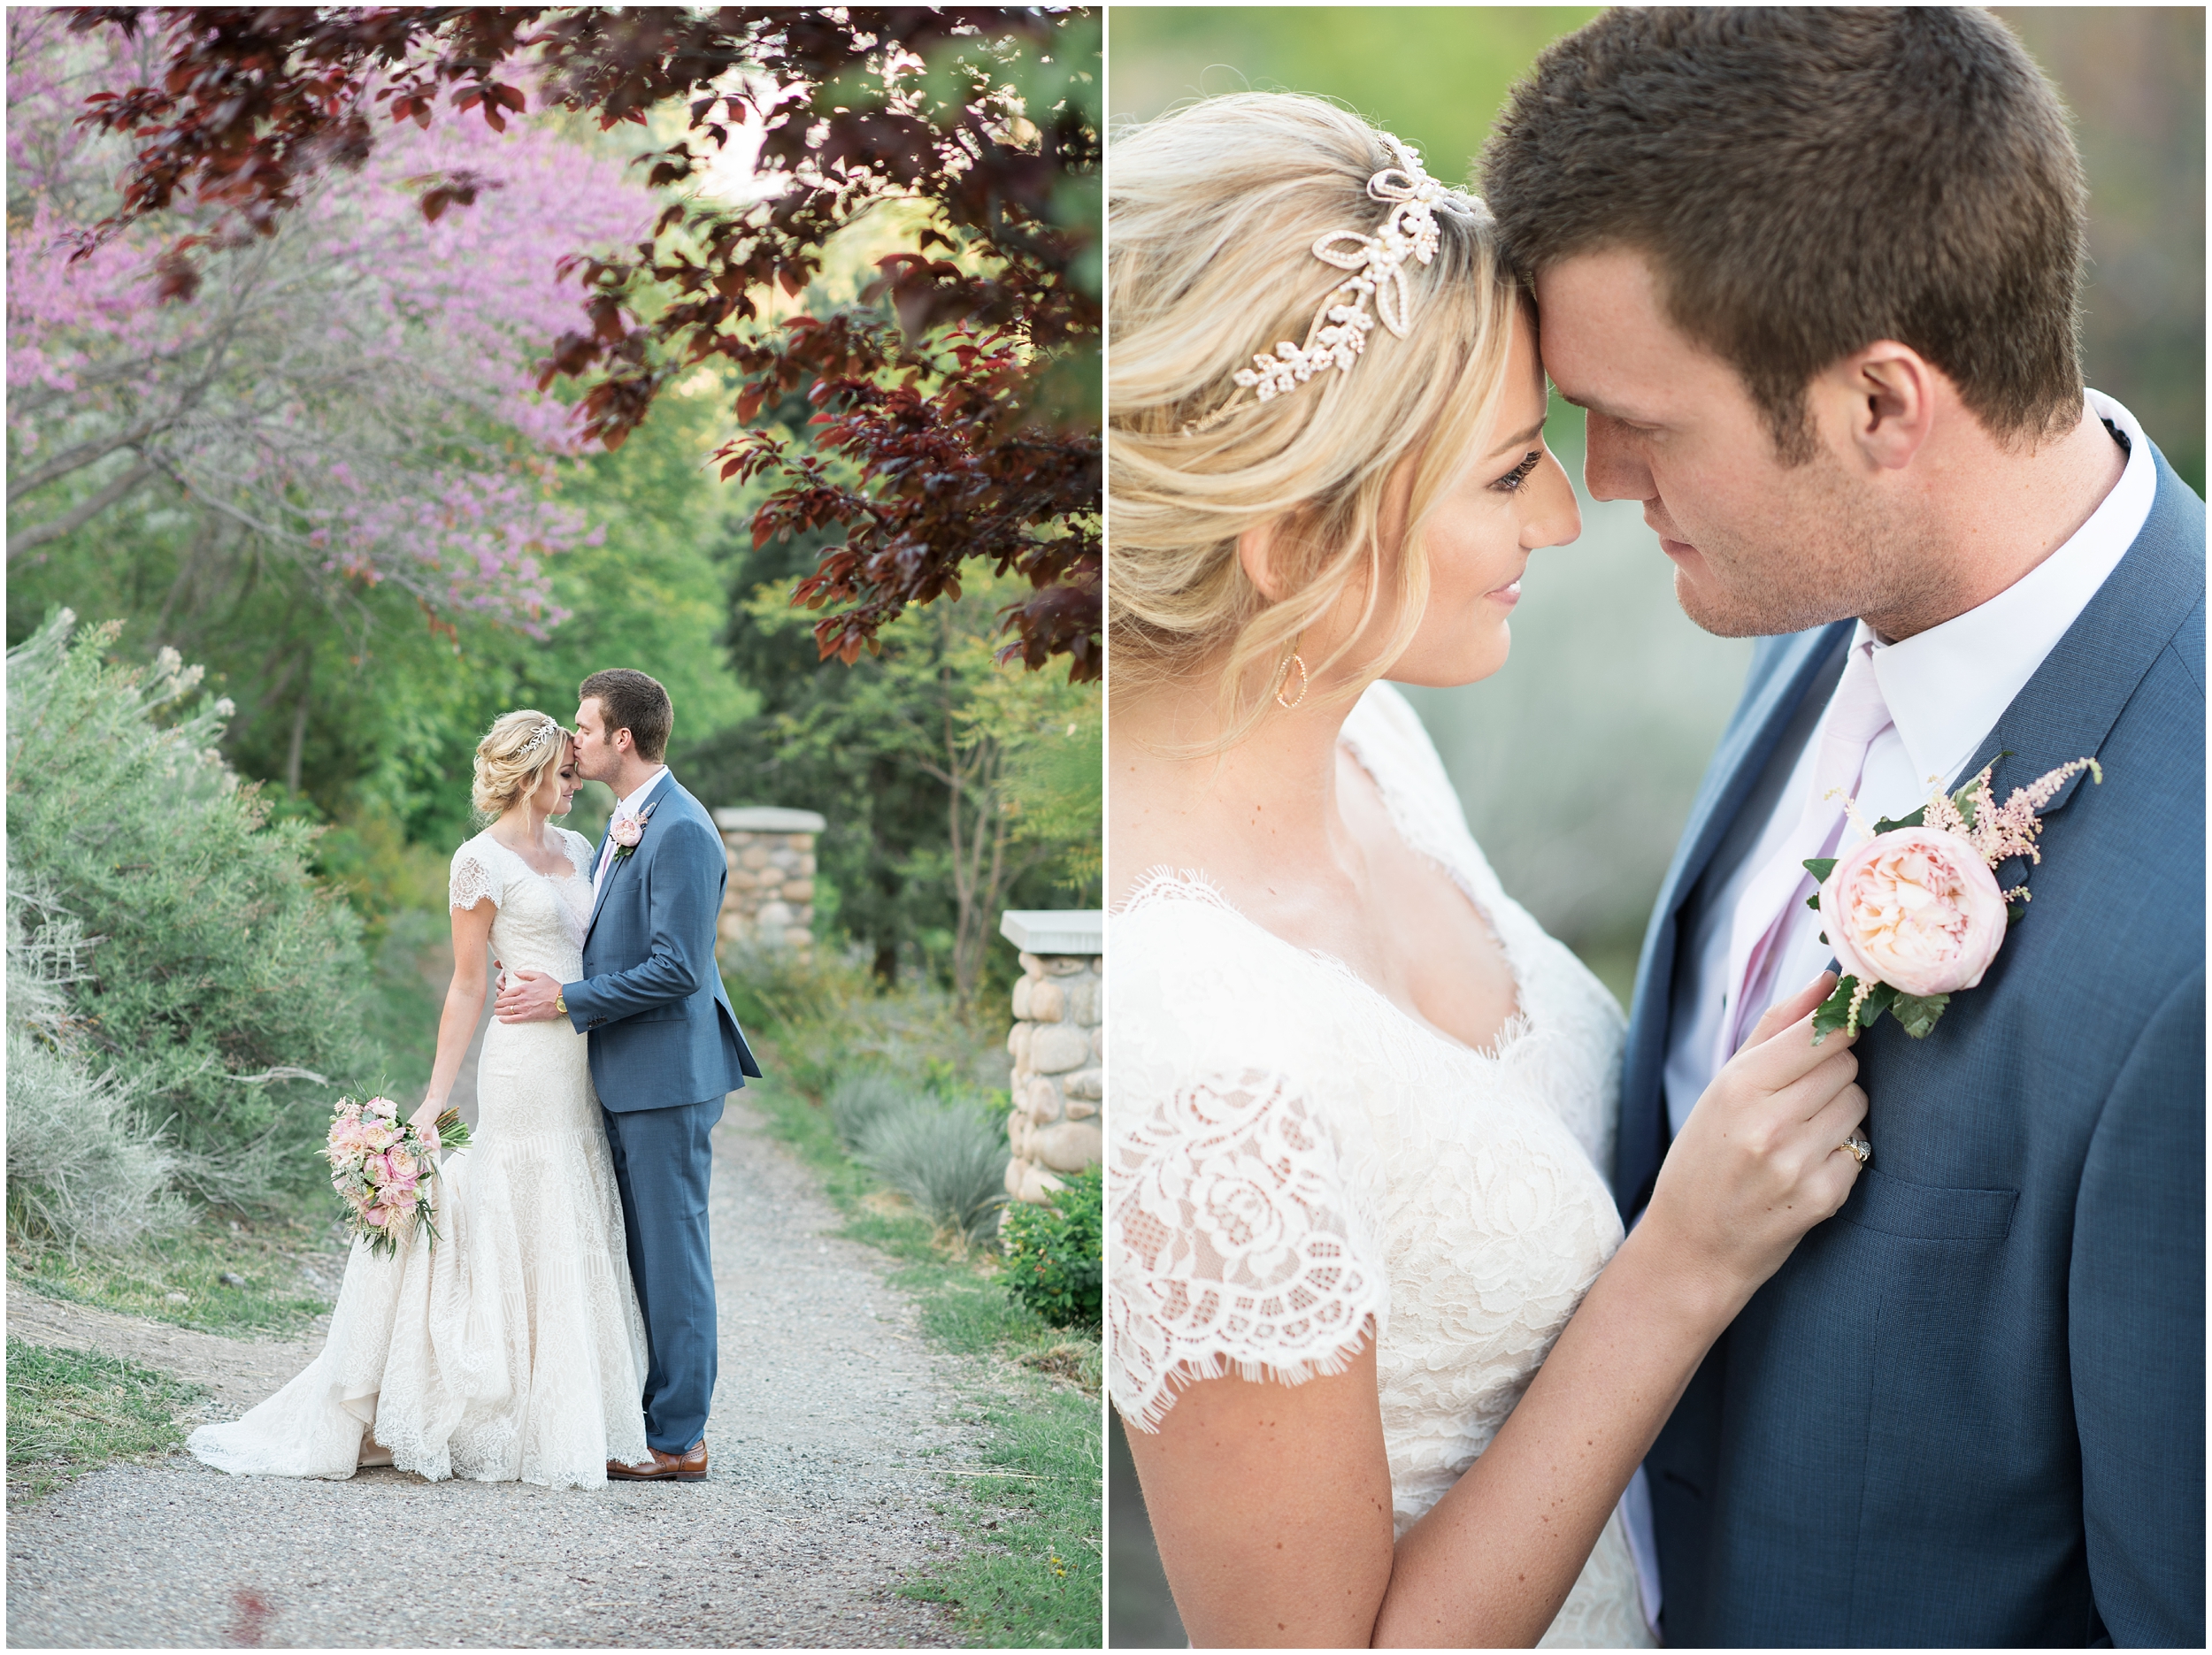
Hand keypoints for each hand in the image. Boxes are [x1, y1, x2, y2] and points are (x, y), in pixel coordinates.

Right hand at [407, 1098, 443, 1151]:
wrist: (438, 1100)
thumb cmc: (430, 1108)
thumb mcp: (428, 1121)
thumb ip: (427, 1133)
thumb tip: (427, 1146)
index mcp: (409, 1127)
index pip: (410, 1141)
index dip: (415, 1148)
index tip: (421, 1155)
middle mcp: (414, 1129)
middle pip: (419, 1142)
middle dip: (425, 1148)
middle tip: (431, 1153)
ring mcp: (422, 1129)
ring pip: (426, 1140)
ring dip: (431, 1145)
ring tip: (436, 1148)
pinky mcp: (429, 1129)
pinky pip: (431, 1137)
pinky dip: (434, 1140)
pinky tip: (438, 1145)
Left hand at [495, 967, 564, 1023]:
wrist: (562, 999)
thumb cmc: (553, 987)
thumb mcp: (540, 976)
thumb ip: (526, 973)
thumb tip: (515, 971)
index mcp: (523, 988)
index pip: (506, 993)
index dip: (500, 996)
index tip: (499, 998)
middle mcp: (522, 998)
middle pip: (504, 1002)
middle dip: (497, 1004)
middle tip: (496, 1006)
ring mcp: (524, 1008)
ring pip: (506, 1010)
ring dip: (499, 1011)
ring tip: (497, 1012)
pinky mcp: (528, 1016)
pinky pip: (513, 1019)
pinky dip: (505, 1019)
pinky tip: (501, 1019)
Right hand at [1642, 971, 1868, 1323]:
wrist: (1693, 1246)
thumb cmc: (1703, 1157)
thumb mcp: (1722, 1086)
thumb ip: (1775, 1028)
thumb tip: (1828, 981)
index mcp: (1738, 1087)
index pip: (1822, 1034)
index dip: (1840, 1027)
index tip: (1842, 1026)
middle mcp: (1769, 1123)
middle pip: (1847, 1065)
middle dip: (1834, 1071)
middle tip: (1802, 1093)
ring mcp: (1798, 1163)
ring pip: (1859, 1103)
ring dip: (1842, 1109)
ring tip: (1803, 1129)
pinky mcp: (1823, 1197)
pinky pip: (1861, 1149)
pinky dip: (1843, 1151)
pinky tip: (1809, 1164)